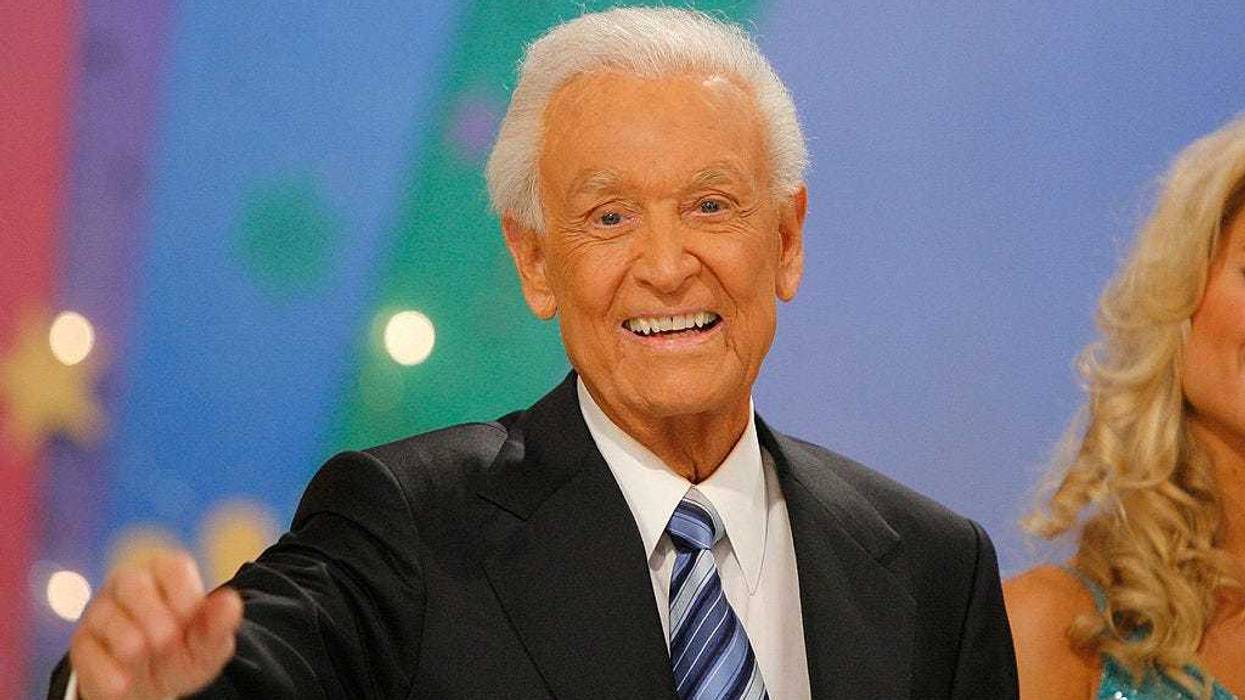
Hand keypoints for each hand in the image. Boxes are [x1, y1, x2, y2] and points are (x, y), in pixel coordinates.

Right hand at [69, 551, 242, 699]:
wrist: (149, 691)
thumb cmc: (182, 656)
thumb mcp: (207, 646)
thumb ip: (219, 625)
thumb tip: (231, 602)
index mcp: (166, 575)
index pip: (173, 566)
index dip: (184, 593)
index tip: (191, 619)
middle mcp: (128, 584)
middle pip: (132, 581)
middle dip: (152, 614)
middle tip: (167, 641)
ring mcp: (100, 612)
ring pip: (104, 614)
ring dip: (128, 641)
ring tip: (145, 657)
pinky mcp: (82, 643)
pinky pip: (86, 651)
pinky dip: (106, 670)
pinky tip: (123, 683)